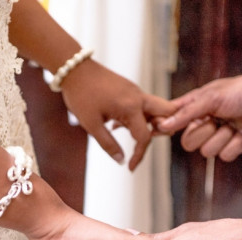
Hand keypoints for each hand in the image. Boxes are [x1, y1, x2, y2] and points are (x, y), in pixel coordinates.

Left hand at [61, 59, 176, 169]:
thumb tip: (121, 160)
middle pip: (167, 113)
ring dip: (151, 124)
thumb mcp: (91, 124)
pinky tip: (119, 125)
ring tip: (129, 135)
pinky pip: (145, 105)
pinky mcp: (131, 90)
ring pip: (158, 109)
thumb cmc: (81, 94)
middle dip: (163, 130)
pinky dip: (140, 117)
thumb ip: (108, 144)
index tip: (131, 167)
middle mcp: (139, 97)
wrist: (74, 68)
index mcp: (131, 107)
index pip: (145, 136)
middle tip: (144, 144)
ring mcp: (136, 92)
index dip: (139, 155)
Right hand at [157, 68, 241, 161]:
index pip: (172, 119)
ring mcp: (219, 136)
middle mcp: (205, 123)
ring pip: (206, 152)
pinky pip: (224, 156)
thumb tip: (163, 125)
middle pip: (188, 142)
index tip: (157, 130)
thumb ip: (186, 113)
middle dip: (202, 134)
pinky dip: (235, 144)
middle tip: (215, 121)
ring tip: (233, 125)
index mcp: (196, 108)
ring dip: (222, 138)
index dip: (164, 126)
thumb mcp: (211, 98)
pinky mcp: (234, 147)